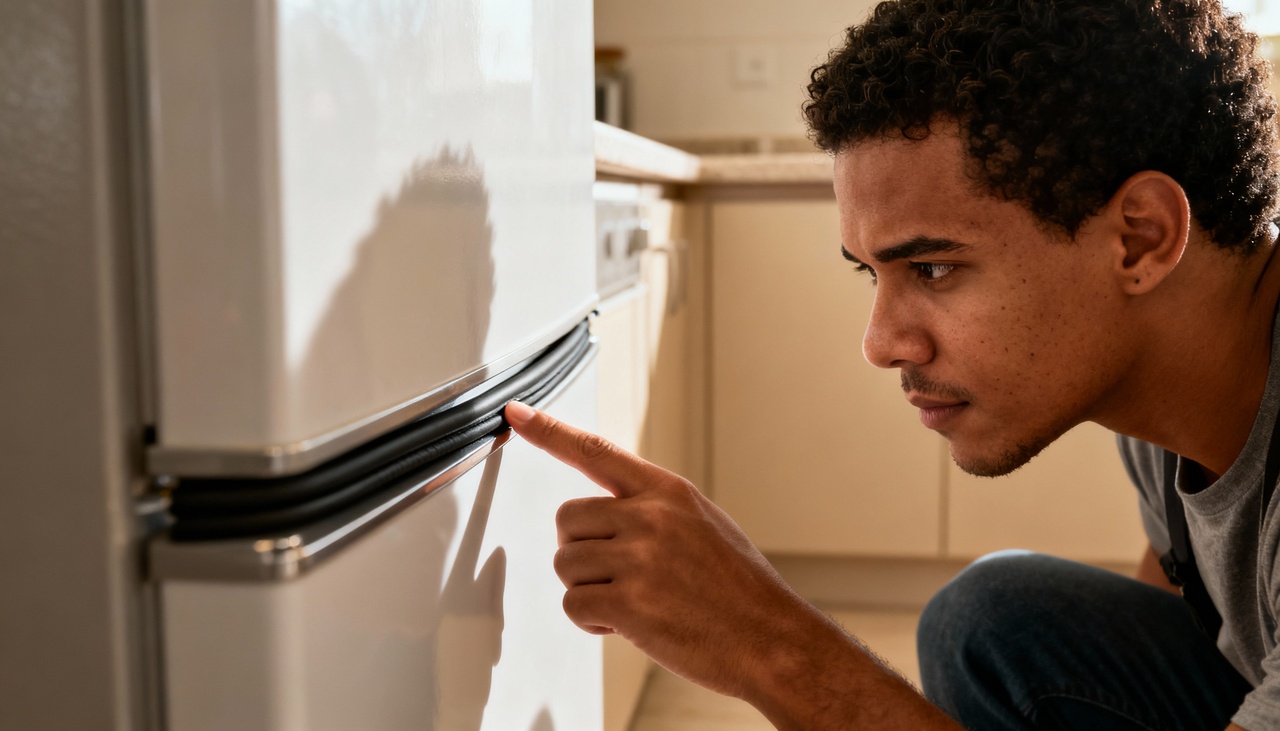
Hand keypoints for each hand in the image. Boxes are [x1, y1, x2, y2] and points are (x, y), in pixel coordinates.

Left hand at [502, 400, 820, 699]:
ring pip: (566, 565)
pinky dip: (592, 623)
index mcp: (667, 492)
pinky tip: (628, 626)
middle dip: (579, 550)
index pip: (595, 450)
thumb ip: (654, 510)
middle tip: (615, 574)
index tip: (516, 413)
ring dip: (588, 590)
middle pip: (566, 520)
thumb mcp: (703, 524)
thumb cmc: (740, 590)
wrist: (772, 640)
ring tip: (634, 603)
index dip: (550, 430)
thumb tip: (608, 517)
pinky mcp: (629, 603)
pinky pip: (575, 606)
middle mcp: (650, 517)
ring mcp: (639, 559)